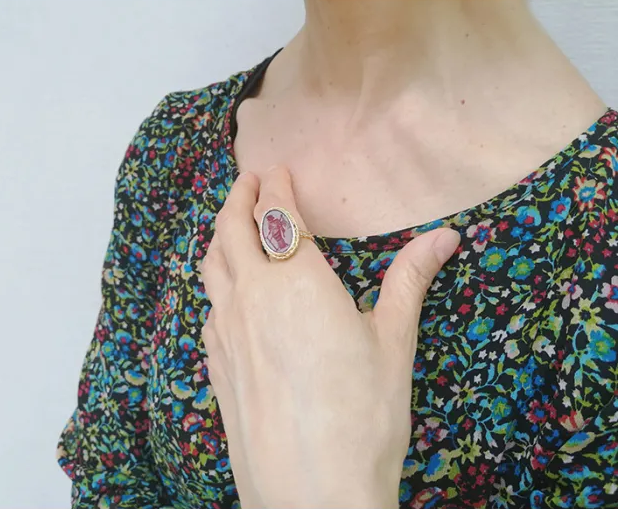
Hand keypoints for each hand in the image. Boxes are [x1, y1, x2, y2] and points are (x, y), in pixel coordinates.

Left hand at [200, 167, 459, 509]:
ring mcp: (226, 331)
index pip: (276, 214)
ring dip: (219, 236)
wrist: (311, 493)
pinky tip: (227, 293)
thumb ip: (409, 280)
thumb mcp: (393, 342)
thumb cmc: (362, 416)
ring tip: (230, 225)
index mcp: (295, 280)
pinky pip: (209, 307)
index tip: (277, 170)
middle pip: (230, 230)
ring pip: (211, 266)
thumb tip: (444, 237)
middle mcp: (251, 296)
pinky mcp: (215, 365)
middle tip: (248, 182)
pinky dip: (215, 282)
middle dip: (238, 198)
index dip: (275, 186)